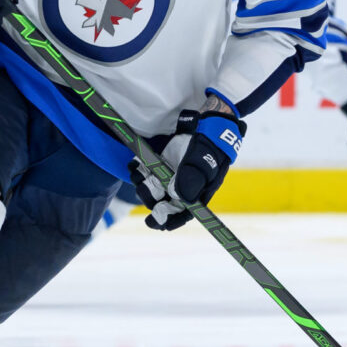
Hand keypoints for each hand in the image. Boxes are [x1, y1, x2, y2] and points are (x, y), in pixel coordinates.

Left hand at [130, 104, 246, 230]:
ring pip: (151, 187)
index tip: (155, 223)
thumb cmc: (210, 145)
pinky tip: (135, 164)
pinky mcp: (161, 162)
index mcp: (196, 193)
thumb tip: (178, 197)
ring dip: (142, 183)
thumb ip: (191, 179)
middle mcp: (181, 187)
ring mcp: (170, 175)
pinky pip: (145, 171)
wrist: (208, 123)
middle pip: (162, 202)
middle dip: (152, 198)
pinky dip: (138, 169)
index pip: (182, 213)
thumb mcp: (204, 162)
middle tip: (146, 187)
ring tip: (139, 174)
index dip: (168, 220)